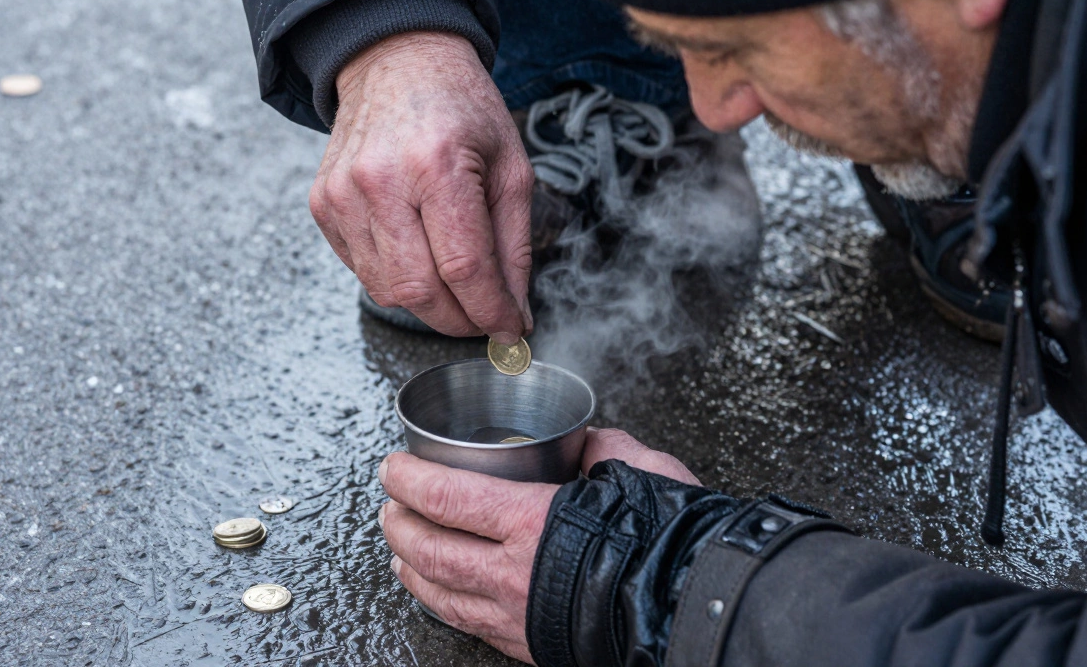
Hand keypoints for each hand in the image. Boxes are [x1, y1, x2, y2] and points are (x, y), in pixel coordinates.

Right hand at [311, 31, 533, 342]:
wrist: (397, 62)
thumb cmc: (461, 109)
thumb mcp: (511, 167)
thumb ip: (516, 247)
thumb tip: (516, 314)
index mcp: (437, 164)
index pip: (464, 268)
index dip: (491, 312)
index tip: (511, 329)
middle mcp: (382, 181)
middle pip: (420, 291)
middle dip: (460, 320)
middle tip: (485, 317)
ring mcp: (344, 195)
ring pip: (387, 290)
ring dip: (429, 304)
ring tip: (455, 284)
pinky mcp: (323, 204)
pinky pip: (362, 270)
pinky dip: (396, 279)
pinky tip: (418, 252)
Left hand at [378, 428, 697, 663]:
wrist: (697, 611)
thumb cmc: (670, 540)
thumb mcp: (638, 471)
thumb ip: (603, 449)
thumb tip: (589, 442)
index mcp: (530, 520)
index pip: (446, 496)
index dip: (409, 479)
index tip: (393, 466)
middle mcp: (511, 572)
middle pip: (429, 548)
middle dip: (399, 523)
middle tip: (390, 503)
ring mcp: (516, 615)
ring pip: (439, 593)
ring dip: (410, 566)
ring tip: (400, 549)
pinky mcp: (529, 645)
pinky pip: (468, 624)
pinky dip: (440, 603)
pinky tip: (437, 593)